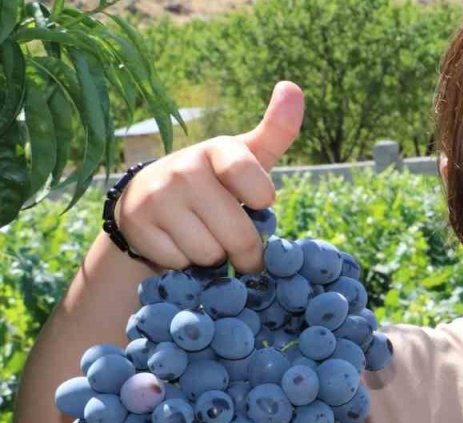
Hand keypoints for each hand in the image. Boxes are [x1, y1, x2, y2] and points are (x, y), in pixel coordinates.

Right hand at [113, 80, 304, 272]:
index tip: (258, 201)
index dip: (261, 202)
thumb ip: (277, 130)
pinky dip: (185, 263)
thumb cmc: (216, 182)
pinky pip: (181, 263)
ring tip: (203, 236)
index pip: (256, 184)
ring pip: (209, 254)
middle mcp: (184, 167)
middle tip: (238, 243)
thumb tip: (292, 86)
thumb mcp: (247, 157)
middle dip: (246, 251)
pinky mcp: (138, 224)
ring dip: (214, 257)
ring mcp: (157, 196)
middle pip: (238, 235)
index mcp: (218, 150)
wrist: (151, 200)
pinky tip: (177, 243)